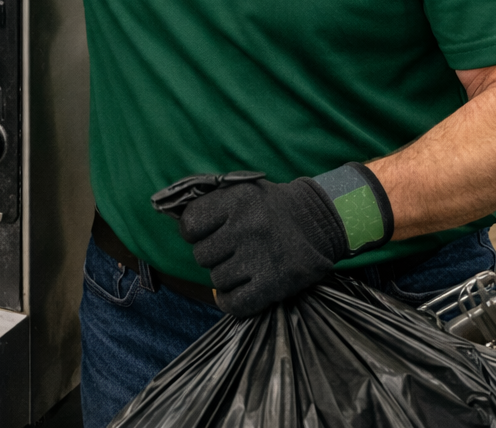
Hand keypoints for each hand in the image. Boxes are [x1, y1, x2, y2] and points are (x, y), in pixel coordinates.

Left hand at [176, 176, 348, 316]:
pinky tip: (240, 290)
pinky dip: (231, 301)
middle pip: (201, 256)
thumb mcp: (243, 192)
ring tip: (245, 265)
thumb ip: (212, 205)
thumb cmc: (272, 208)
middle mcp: (247, 227)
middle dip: (213, 255)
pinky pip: (234, 303)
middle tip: (232, 250)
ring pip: (217, 280)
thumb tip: (174, 221)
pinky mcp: (273, 284)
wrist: (321, 222)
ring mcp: (260, 257)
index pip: (190, 224)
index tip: (205, 233)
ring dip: (226, 277)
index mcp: (237, 200)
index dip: (193, 232)